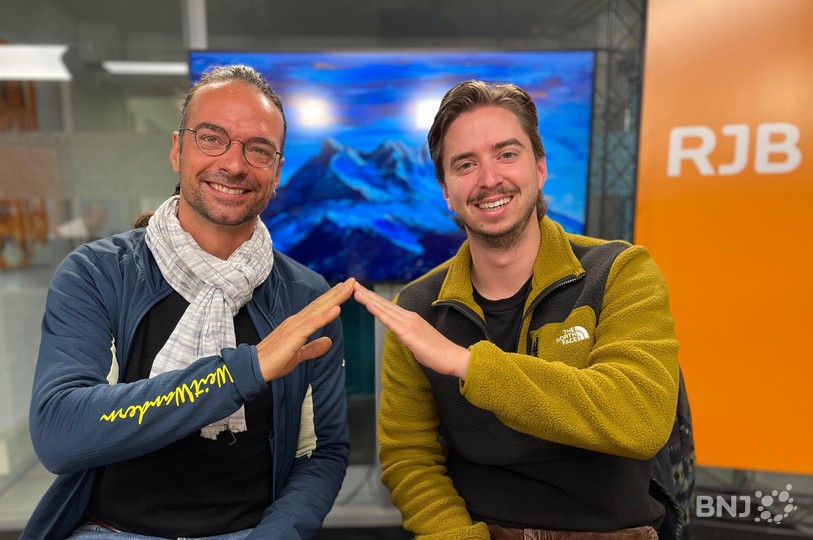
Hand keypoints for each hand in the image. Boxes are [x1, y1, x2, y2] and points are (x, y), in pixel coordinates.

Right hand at [256, 278, 354, 380]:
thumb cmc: (273, 361)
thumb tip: (328, 341)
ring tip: (348, 288)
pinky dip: (325, 316)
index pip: (318, 308)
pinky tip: (337, 310)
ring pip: (319, 309)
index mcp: (297, 324)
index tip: (345, 288)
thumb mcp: (299, 355)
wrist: (255, 368)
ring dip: (335, 298)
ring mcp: (295, 327)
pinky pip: (312, 324)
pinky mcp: (293, 336)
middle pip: (321, 304)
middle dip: (337, 292)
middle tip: (352, 281)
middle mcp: (296, 321)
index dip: (332, 298)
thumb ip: (313, 348)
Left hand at [353, 282, 470, 379]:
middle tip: (352, 284)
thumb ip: (406, 335)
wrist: (453, 357)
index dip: (373, 298)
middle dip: (367, 294)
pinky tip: (368, 305)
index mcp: (410, 319)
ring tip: (355, 291)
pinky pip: (390, 321)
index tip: (361, 291)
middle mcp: (408, 317)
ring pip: (384, 309)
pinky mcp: (408, 333)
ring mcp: (409, 323)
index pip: (387, 306)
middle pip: (383, 303)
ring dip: (368, 299)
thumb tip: (399, 334)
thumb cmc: (437, 352)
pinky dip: (378, 312)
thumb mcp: (417, 341)